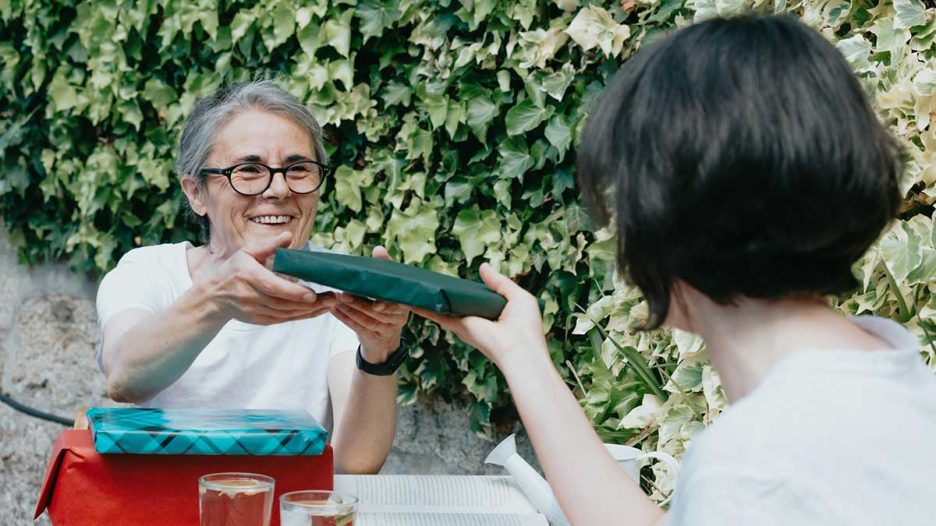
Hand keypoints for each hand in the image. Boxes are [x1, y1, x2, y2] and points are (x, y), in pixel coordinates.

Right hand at [193, 232, 337, 325]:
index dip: (293, 293)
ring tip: (329, 303)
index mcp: (248, 275)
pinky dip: (300, 316)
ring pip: (286, 314)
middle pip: (284, 303)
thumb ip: (268, 245)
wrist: (214, 295)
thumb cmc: (234, 269)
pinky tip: (315, 310)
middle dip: (311, 303)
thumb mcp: (247, 252)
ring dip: (310, 311)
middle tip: (333, 297)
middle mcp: (250, 296)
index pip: (273, 287)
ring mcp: (254, 311)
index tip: (312, 294)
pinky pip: (283, 320)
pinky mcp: (259, 320)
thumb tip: (287, 236)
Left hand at [330, 246, 409, 362]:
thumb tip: (379, 249)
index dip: (385, 303)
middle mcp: (399, 319)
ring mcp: (387, 330)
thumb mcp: (388, 286)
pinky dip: (345, 318)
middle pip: (378, 313)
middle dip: (359, 303)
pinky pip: (358, 328)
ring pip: (367, 321)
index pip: (396, 303)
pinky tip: (334, 310)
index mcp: (404, 304)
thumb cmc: (386, 302)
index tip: (375, 302)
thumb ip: (385, 267)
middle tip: (343, 294)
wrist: (386, 336)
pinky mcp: (374, 338)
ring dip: (349, 310)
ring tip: (336, 300)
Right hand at [411, 263, 547, 372]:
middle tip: (428, 280)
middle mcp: (477, 318)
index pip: (475, 298)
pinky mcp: (458, 326)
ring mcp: (466, 323)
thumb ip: (499, 282)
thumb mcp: (517, 296)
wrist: (519, 348)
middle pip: (456, 302)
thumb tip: (482, 267)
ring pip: (443, 308)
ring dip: (429, 299)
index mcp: (493, 311)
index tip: (453, 280)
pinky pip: (437, 315)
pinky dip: (423, 309)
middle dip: (444, 293)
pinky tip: (410, 300)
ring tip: (413, 286)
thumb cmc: (525, 325)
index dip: (465, 289)